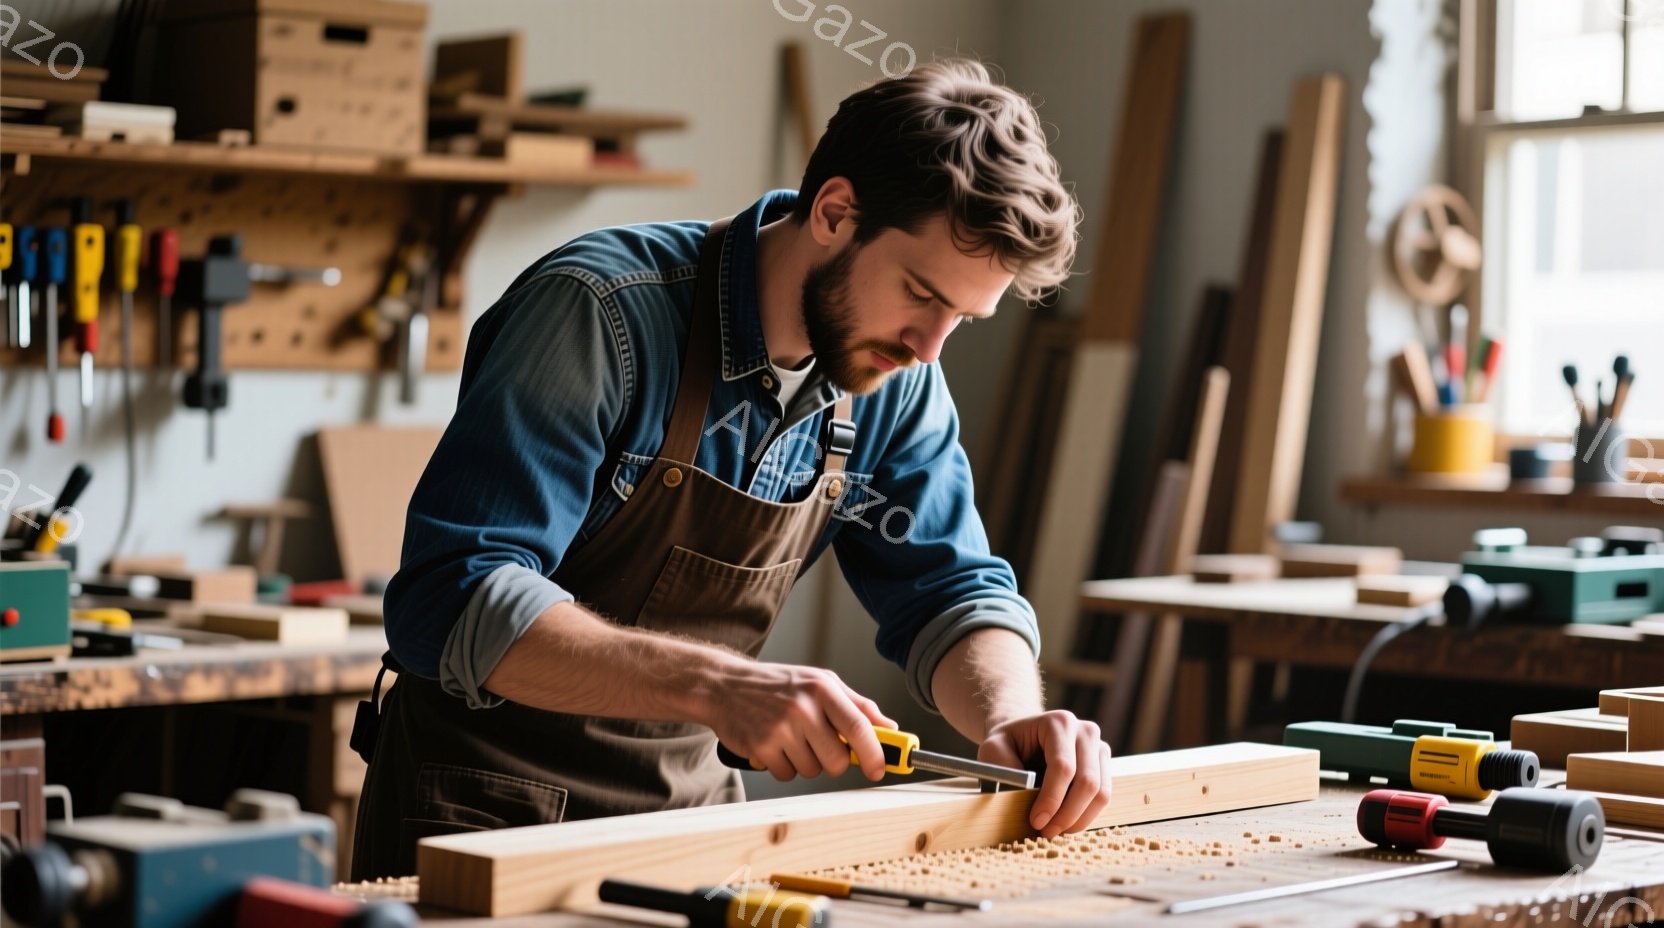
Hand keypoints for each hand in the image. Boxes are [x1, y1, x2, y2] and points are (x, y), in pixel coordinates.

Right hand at [700, 659, 897, 782]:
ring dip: (805, 762)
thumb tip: (890, 728)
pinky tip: (774, 744)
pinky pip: (787, 775)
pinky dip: (783, 766)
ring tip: (791, 738)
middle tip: (820, 745)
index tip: (880, 769)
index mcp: (823, 688)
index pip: (860, 726)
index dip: (876, 753)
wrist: (724, 685)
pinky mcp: (761, 747)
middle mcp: (802, 708)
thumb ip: (857, 705)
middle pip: (838, 761)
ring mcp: (780, 728)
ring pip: (812, 771)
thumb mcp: (820, 682)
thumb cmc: (778, 685)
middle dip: (834, 761)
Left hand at [978, 710, 1111, 837]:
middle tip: (1046, 832)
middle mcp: (1085, 731)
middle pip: (1087, 782)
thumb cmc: (1008, 744)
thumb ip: (1003, 767)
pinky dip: (1086, 816)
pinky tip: (1066, 823)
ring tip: (1055, 830)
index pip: (1063, 767)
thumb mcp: (993, 749)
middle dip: (1067, 814)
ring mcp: (1099, 747)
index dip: (1051, 799)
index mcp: (1059, 722)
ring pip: (1101, 793)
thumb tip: (1021, 793)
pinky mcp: (1104, 765)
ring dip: (1079, 819)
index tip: (1036, 821)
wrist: (1024, 736)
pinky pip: (1104, 797)